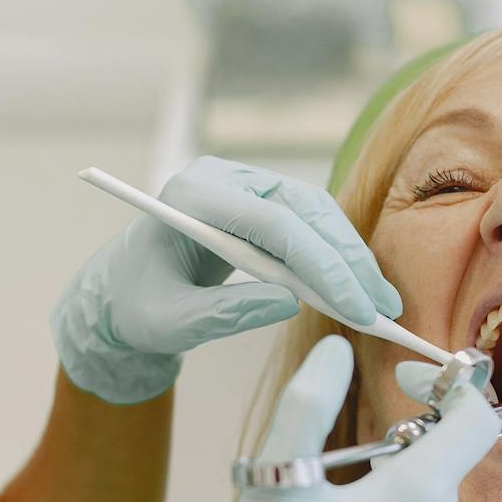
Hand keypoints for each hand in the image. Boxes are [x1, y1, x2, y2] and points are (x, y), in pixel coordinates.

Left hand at [51, 156, 401, 403]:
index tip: (356, 308)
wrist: (119, 294)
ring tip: (380, 304)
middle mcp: (223, 178)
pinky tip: (359, 290)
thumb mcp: (169, 323)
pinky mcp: (260, 201)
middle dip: (348, 259)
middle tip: (382, 307)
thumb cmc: (134, 308)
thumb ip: (223, 314)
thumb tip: (291, 306)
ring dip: (351, 257)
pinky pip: (309, 223)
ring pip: (315, 212)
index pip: (274, 223)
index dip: (322, 265)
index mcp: (192, 196)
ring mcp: (244, 185)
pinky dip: (337, 256)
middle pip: (304, 208)